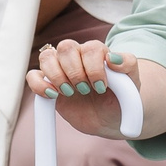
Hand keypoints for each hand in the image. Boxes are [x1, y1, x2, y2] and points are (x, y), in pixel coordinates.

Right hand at [26, 38, 141, 139]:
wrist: (111, 119)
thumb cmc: (121, 99)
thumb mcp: (132, 84)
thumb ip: (128, 65)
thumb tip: (112, 58)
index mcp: (98, 53)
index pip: (91, 47)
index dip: (94, 68)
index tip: (101, 87)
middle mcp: (77, 56)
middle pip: (66, 47)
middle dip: (76, 72)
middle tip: (86, 90)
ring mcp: (61, 69)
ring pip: (47, 56)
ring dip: (57, 76)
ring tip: (70, 92)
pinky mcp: (48, 84)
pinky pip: (33, 75)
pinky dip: (39, 85)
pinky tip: (53, 95)